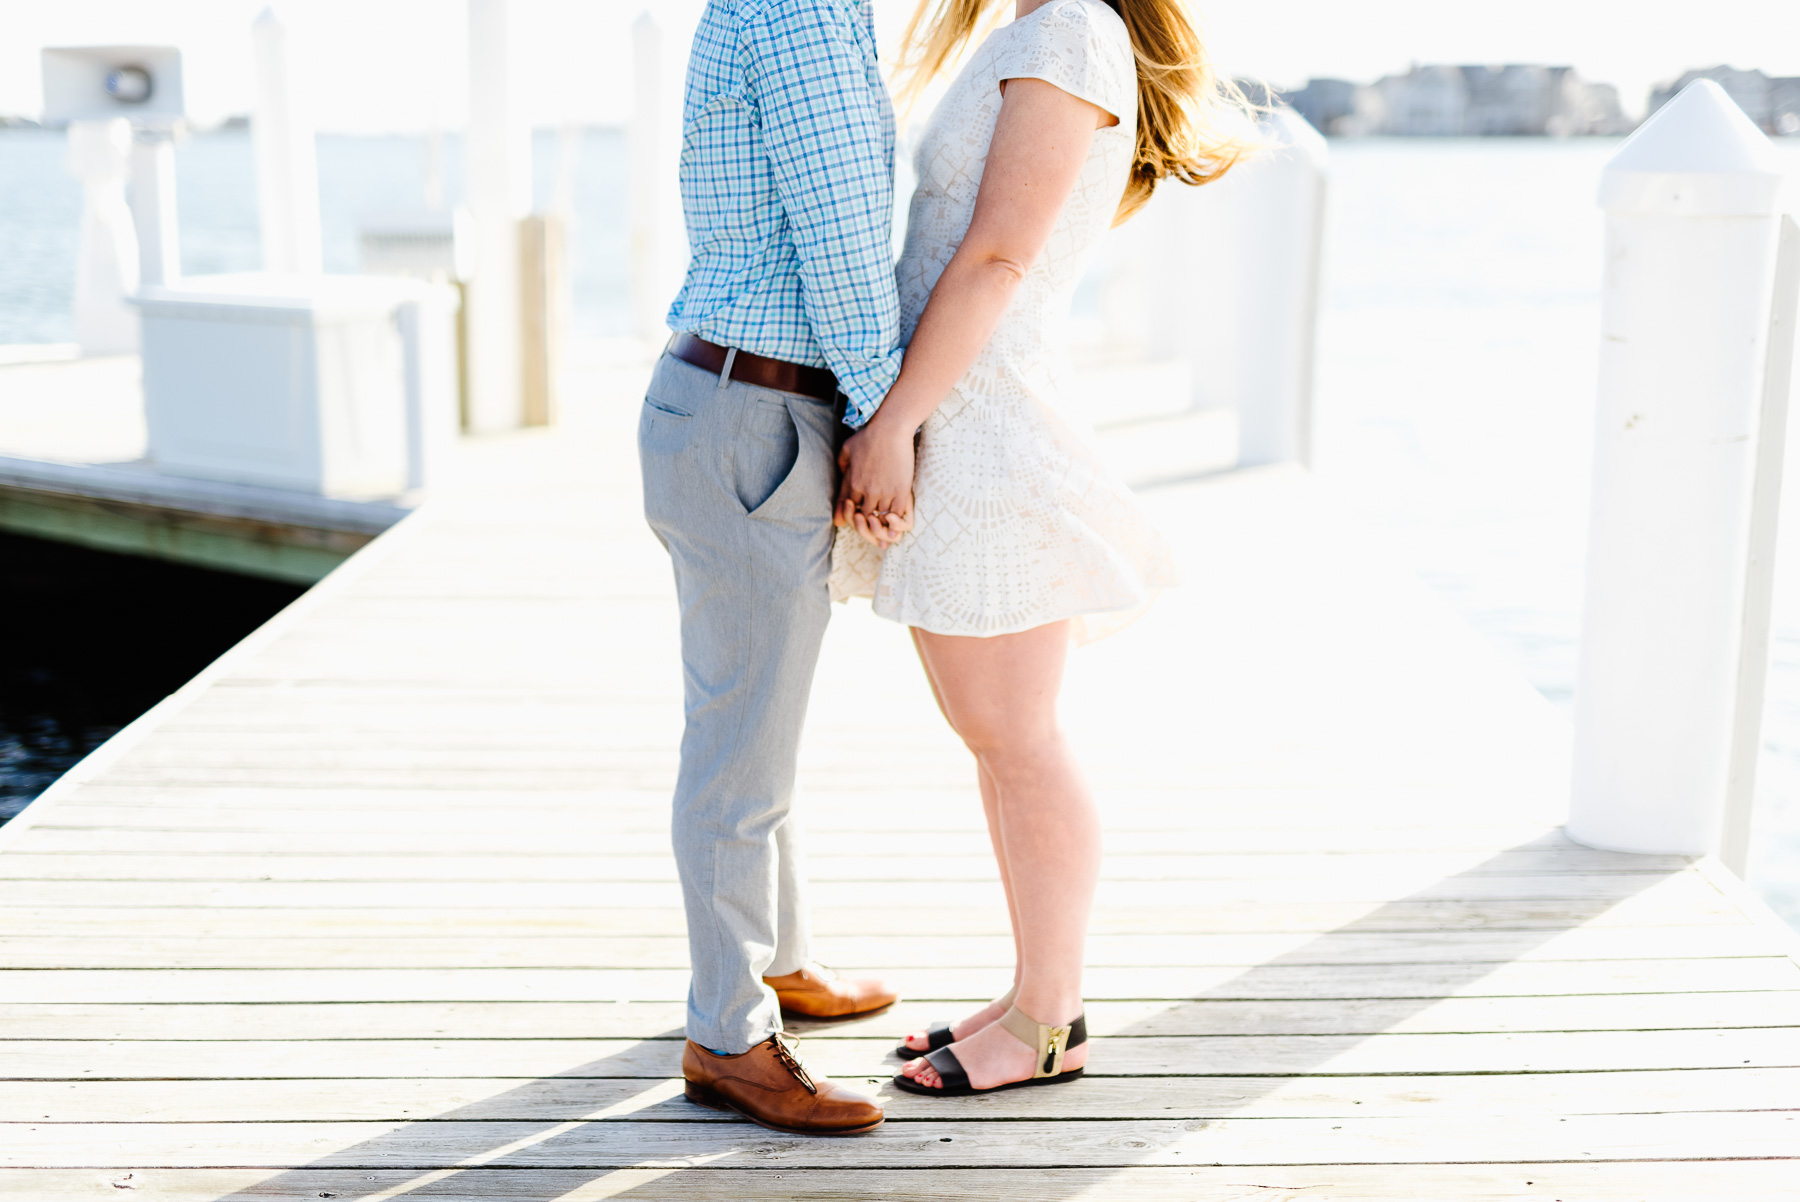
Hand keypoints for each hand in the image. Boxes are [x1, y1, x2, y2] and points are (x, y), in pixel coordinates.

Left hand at [836, 422, 914, 547]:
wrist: (890, 429)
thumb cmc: (869, 436)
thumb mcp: (847, 448)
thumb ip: (842, 464)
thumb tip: (841, 473)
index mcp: (853, 483)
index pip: (850, 508)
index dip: (856, 512)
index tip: (862, 509)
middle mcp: (867, 491)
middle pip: (865, 516)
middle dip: (869, 519)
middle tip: (875, 516)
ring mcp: (884, 492)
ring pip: (881, 517)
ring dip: (883, 519)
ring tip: (886, 517)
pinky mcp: (901, 491)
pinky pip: (897, 514)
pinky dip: (896, 519)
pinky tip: (896, 518)